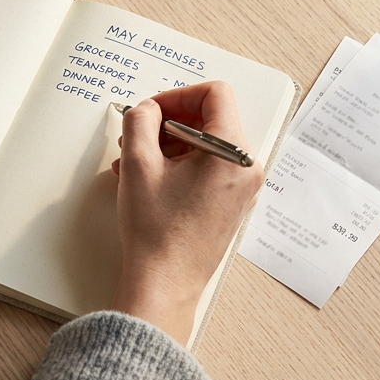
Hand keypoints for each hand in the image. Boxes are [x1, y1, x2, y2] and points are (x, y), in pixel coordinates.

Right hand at [110, 82, 263, 343]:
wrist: (164, 284)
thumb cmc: (157, 233)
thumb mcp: (138, 164)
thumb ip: (140, 120)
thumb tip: (146, 109)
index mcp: (232, 153)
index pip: (214, 94)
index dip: (177, 95)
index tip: (152, 110)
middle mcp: (246, 169)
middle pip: (210, 119)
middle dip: (168, 122)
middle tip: (137, 136)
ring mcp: (242, 189)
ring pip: (205, 145)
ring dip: (168, 145)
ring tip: (133, 161)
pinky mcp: (231, 204)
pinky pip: (208, 168)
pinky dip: (179, 165)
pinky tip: (147, 180)